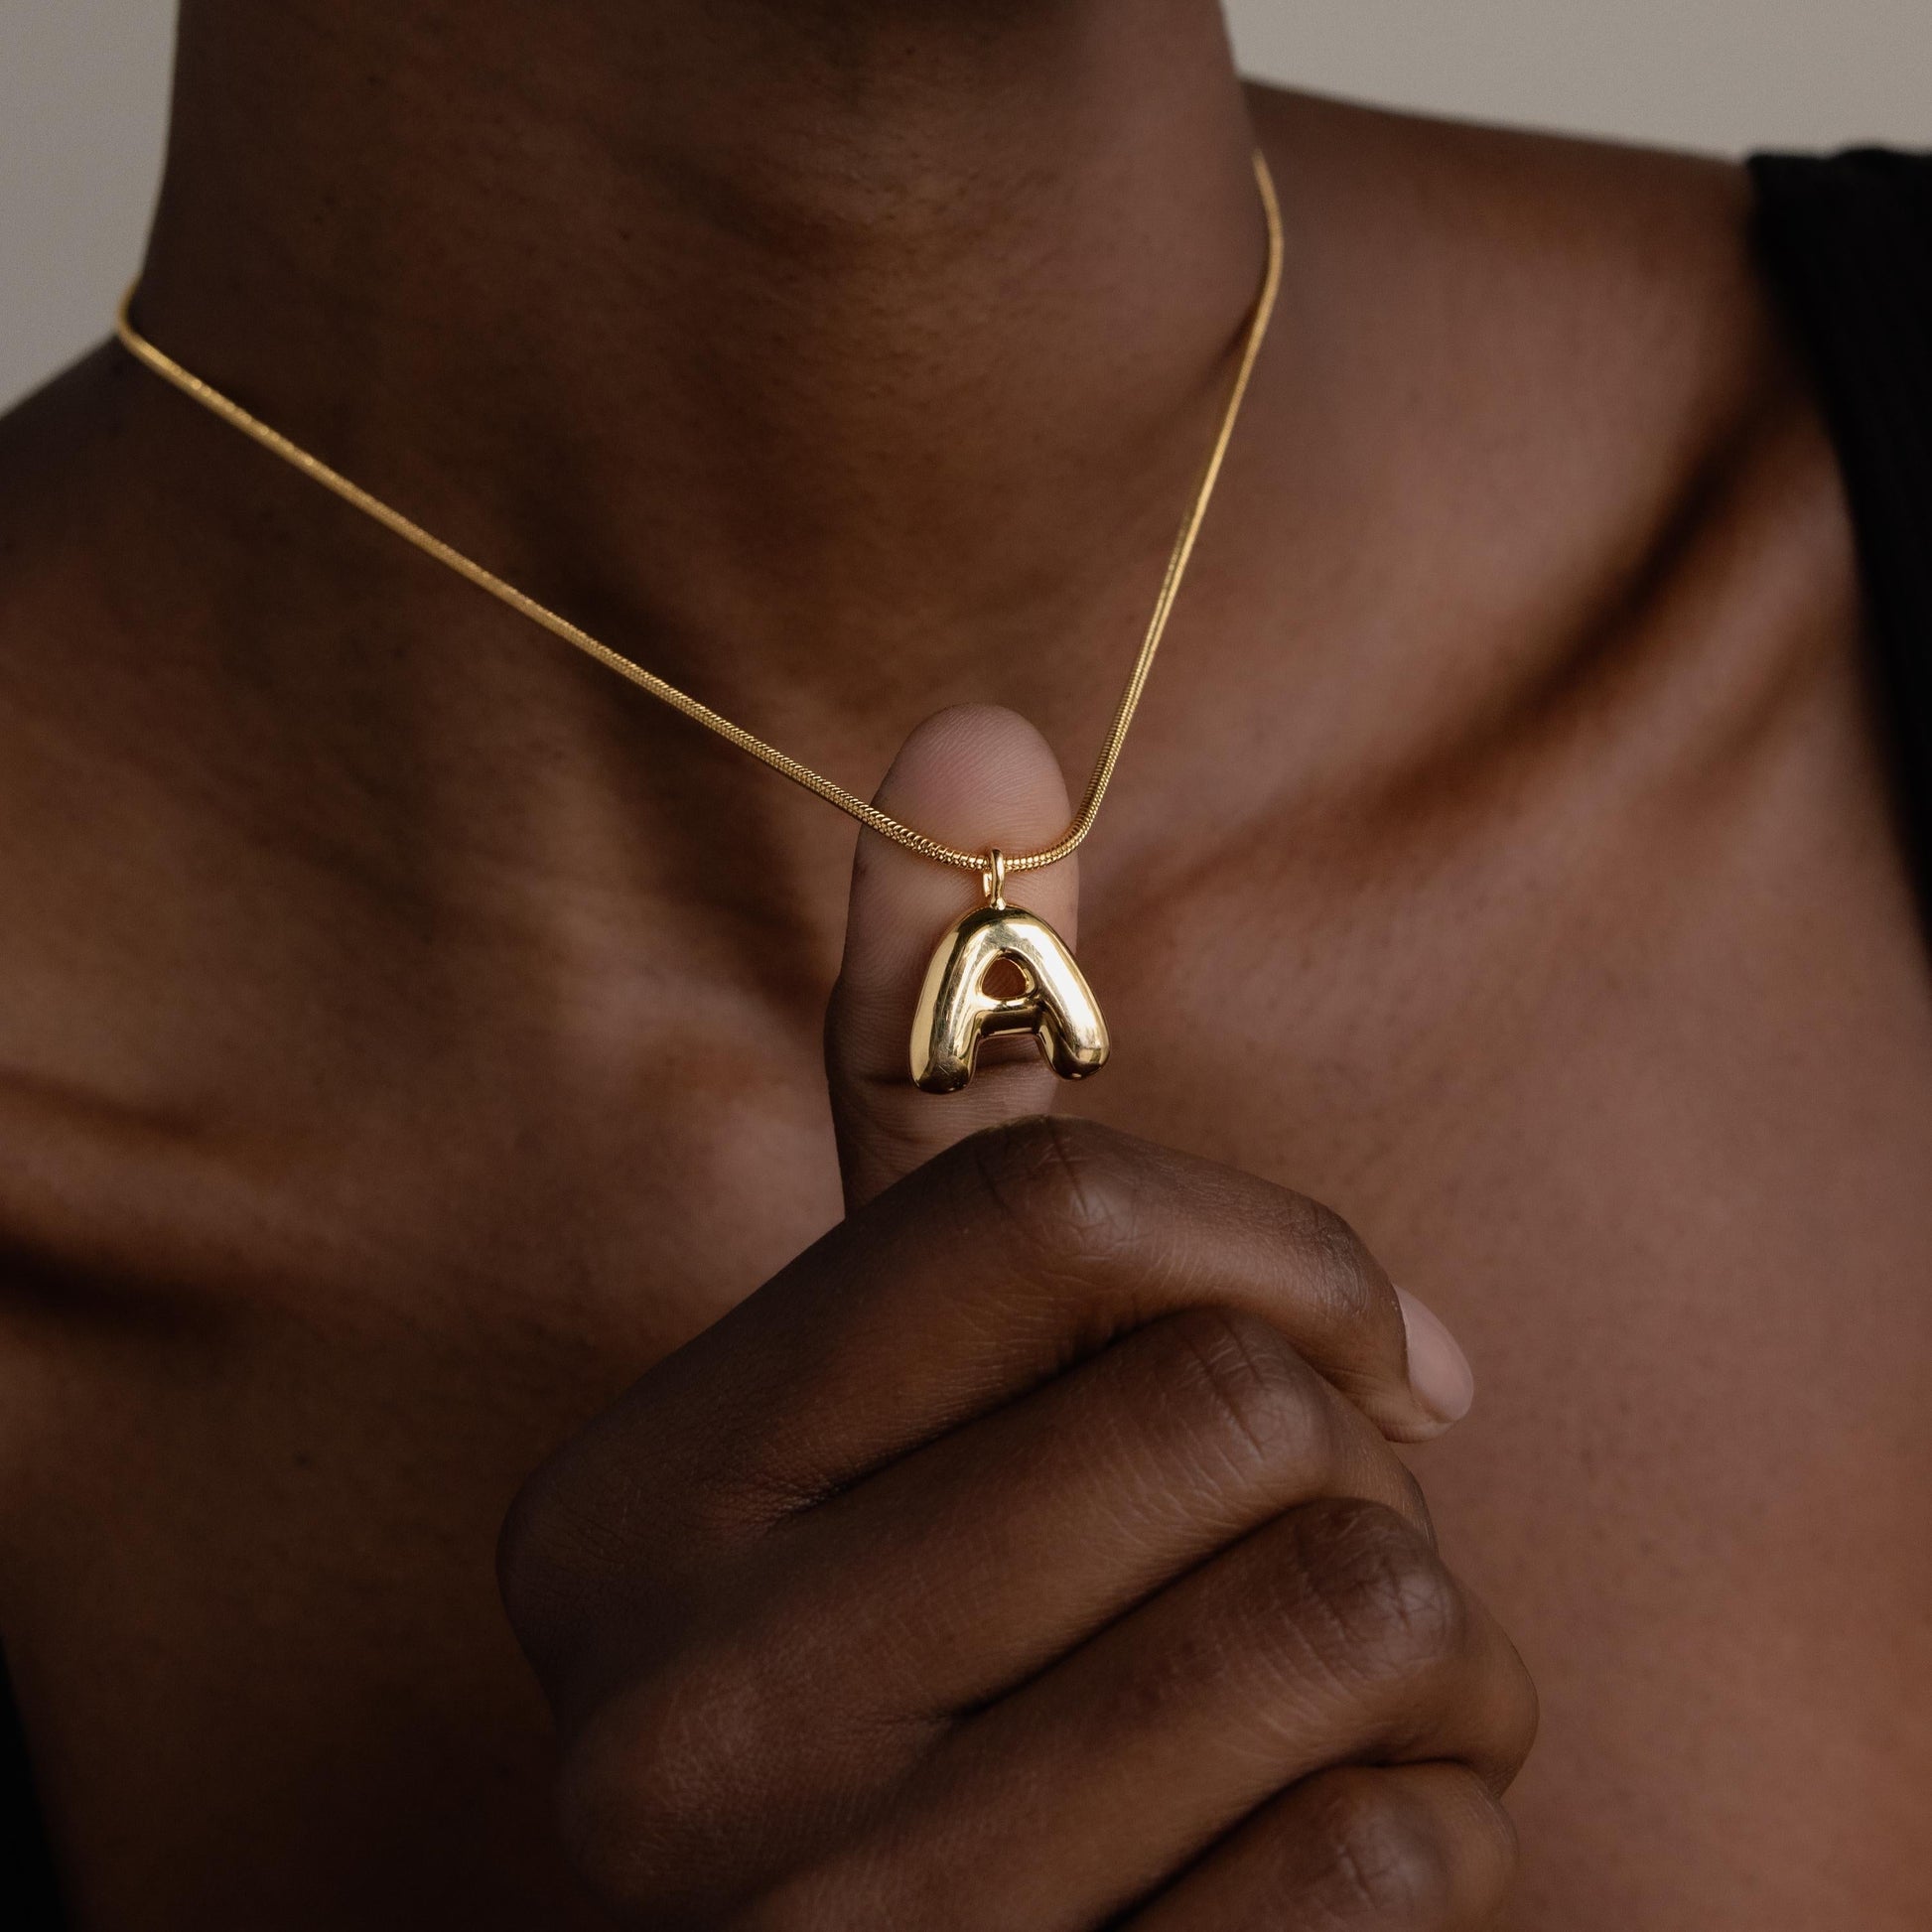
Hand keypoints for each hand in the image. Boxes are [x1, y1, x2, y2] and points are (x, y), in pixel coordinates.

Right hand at [499, 708, 1535, 1928]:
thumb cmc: (953, 1655)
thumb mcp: (901, 1388)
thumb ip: (915, 1078)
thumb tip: (979, 715)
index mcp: (621, 1502)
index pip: (1041, 1215)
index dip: (1281, 1245)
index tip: (1376, 1344)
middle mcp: (667, 1721)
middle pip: (1222, 1413)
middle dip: (1363, 1476)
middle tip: (1324, 1553)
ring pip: (1345, 1619)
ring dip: (1438, 1656)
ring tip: (1341, 1706)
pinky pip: (1385, 1859)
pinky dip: (1441, 1831)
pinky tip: (1320, 1865)